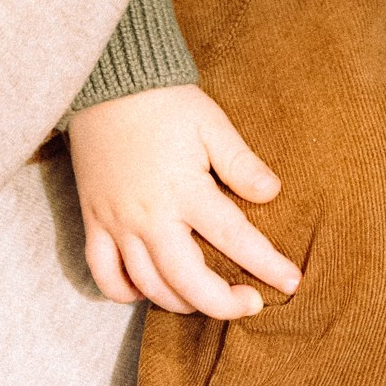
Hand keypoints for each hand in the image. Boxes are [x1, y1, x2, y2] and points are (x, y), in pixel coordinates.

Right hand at [66, 84, 300, 318]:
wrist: (108, 81)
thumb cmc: (164, 102)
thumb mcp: (210, 123)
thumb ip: (241, 162)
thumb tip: (273, 193)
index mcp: (184, 189)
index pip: (234, 238)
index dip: (266, 265)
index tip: (291, 282)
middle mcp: (149, 215)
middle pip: (188, 282)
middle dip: (223, 303)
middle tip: (251, 304)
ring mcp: (118, 222)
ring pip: (149, 286)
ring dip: (181, 302)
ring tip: (206, 298)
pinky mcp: (94, 220)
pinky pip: (104, 274)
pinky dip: (124, 292)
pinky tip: (147, 290)